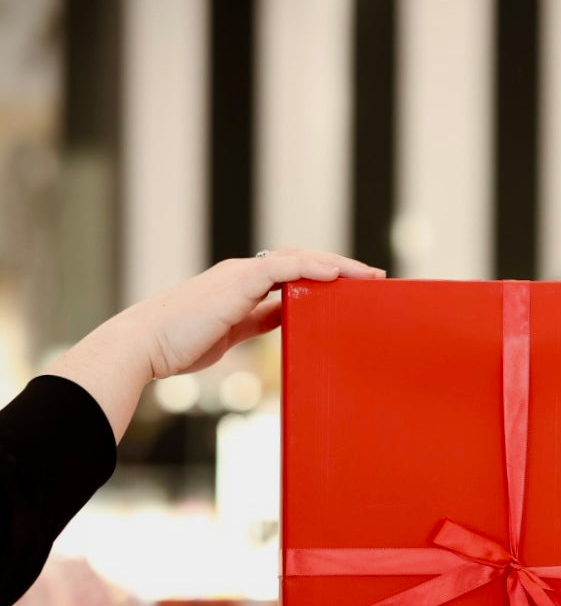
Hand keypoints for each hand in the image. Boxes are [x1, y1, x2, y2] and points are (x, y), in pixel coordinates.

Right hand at [46, 247, 384, 442]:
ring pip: (298, 259)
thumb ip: (254, 323)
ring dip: (335, 265)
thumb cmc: (175, 346)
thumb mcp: (227, 335)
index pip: (289, 275)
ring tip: (367, 275)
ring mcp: (240, 275)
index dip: (320, 278)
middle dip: (337, 267)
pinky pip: (283, 268)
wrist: (144, 345)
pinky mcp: (237, 282)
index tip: (349, 286)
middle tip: (372, 277)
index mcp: (239, 287)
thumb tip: (282, 320)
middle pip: (300, 262)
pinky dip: (312, 268)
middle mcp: (242, 275)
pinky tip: (336, 275)